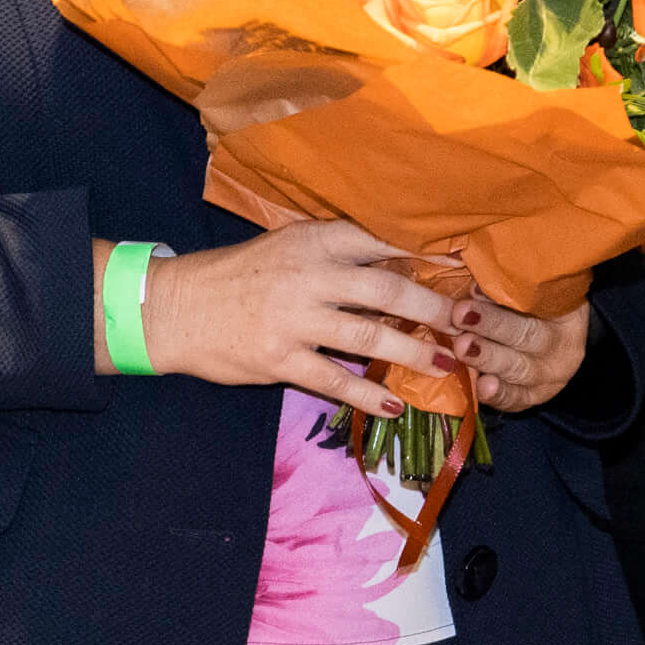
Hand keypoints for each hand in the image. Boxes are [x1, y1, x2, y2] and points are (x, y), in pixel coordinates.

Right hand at [115, 222, 459, 415]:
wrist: (177, 307)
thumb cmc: (239, 276)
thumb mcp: (287, 248)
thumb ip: (335, 255)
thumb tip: (398, 268)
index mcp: (313, 240)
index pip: (380, 241)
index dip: (425, 254)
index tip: (462, 267)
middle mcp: (308, 275)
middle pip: (386, 289)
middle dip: (433, 307)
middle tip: (467, 320)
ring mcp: (294, 319)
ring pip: (368, 335)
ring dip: (413, 352)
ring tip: (448, 364)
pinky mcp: (279, 358)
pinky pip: (335, 379)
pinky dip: (369, 393)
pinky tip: (396, 404)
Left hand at [456, 295, 590, 414]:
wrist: (544, 343)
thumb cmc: (525, 307)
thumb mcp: (526, 291)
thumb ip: (502, 285)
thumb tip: (470, 278)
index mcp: (566, 311)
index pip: (539, 300)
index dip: (507, 295)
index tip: (475, 287)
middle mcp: (563, 345)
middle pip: (526, 334)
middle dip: (491, 325)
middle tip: (460, 315)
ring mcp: (550, 377)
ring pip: (519, 368)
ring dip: (488, 357)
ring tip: (462, 347)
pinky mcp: (532, 398)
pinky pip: (516, 398)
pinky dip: (498, 394)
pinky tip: (481, 387)